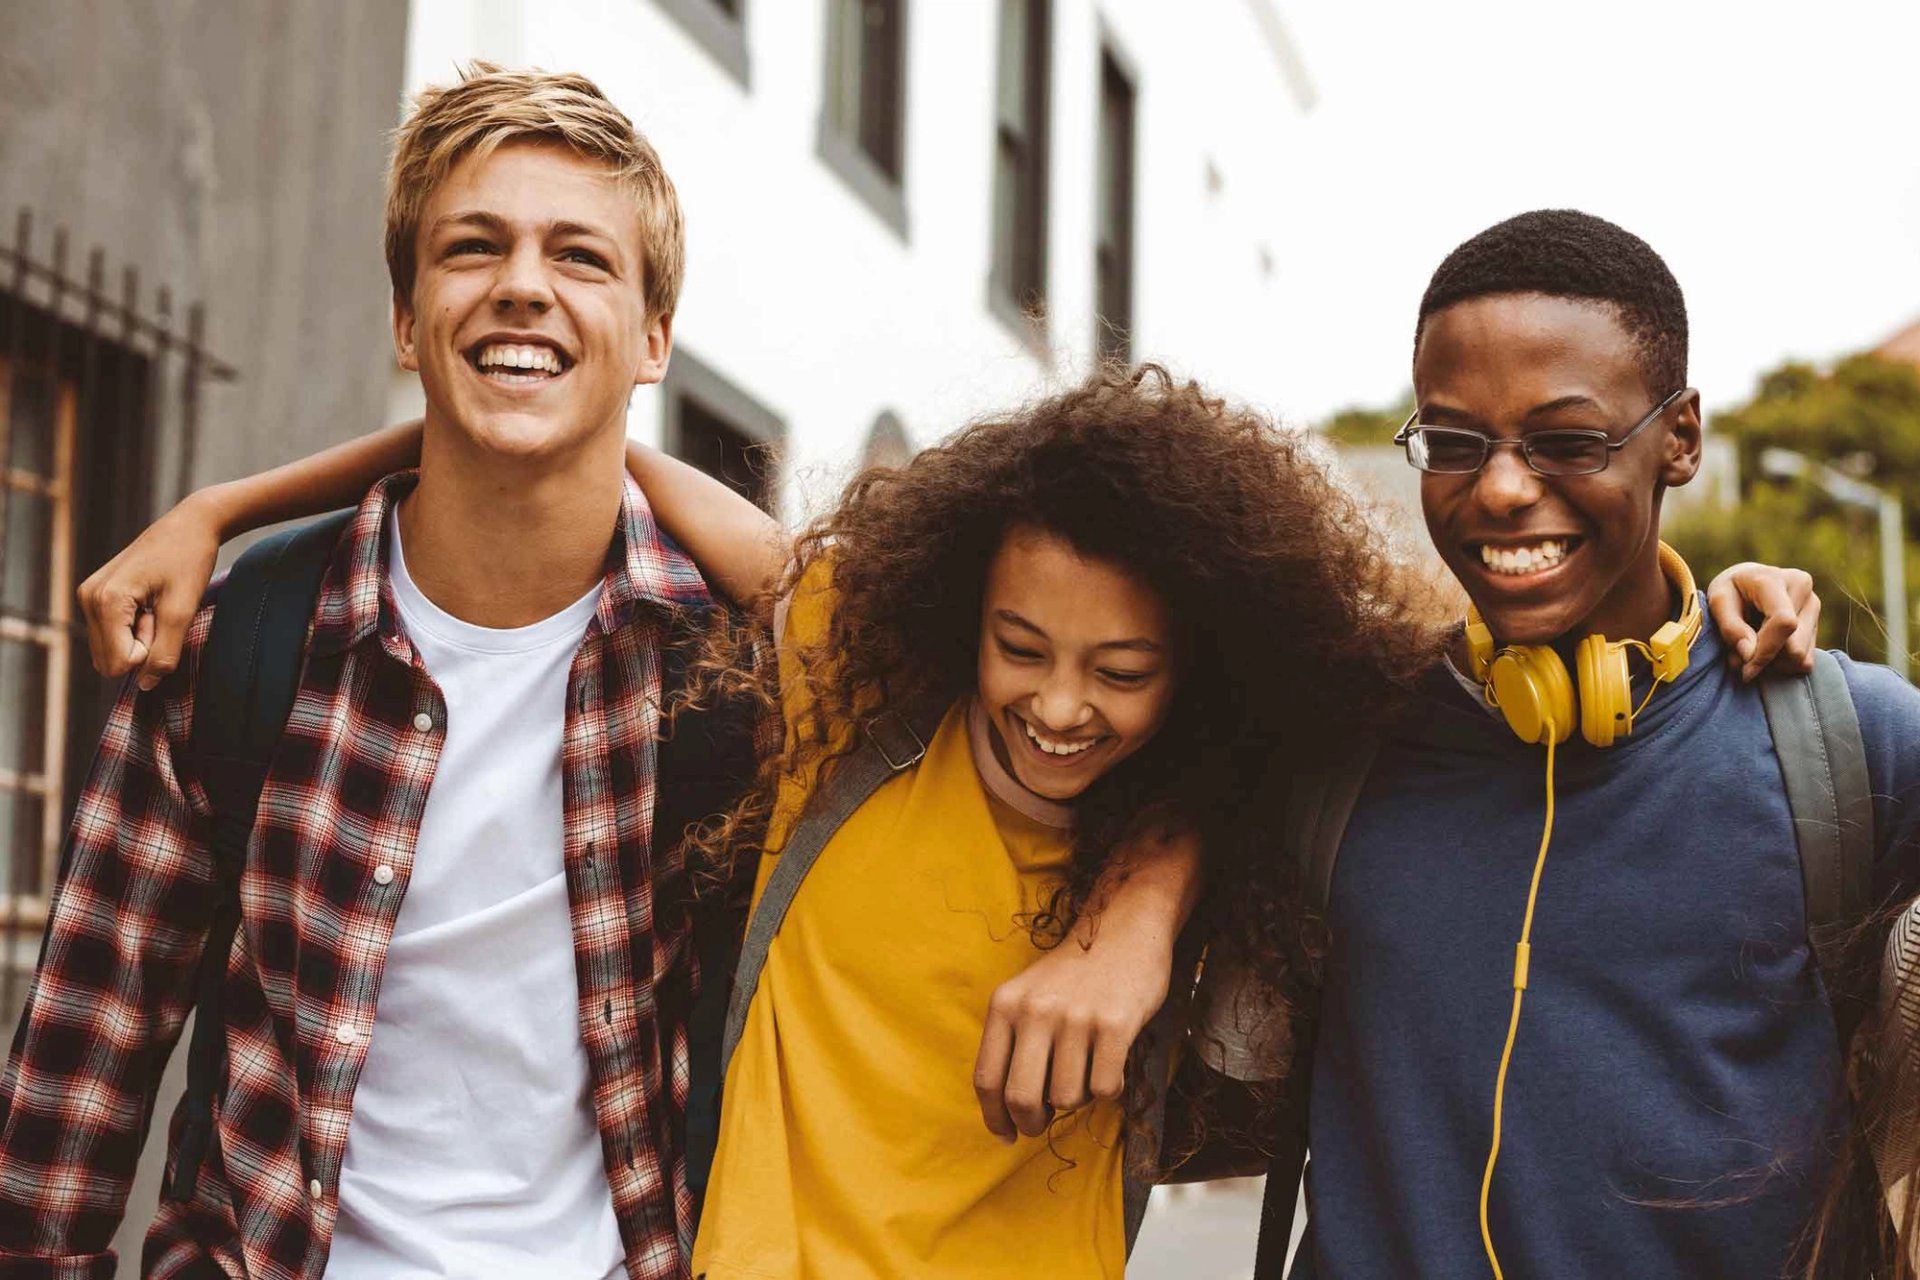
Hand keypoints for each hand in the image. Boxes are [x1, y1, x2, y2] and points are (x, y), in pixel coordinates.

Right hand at [76, 489, 225, 687]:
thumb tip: (145, 685)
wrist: (190, 525)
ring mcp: (88, 595)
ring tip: (156, 607)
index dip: (148, 653)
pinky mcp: (96, 595)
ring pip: (109, 650)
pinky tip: (150, 603)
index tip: (163, 620)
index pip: (117, 664)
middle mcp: (88, 598)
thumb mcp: (183, 611)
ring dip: (139, 638)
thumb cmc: (189, 562)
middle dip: (142, 647)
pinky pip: (111, 633)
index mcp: (104, 601)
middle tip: (161, 614)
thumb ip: (165, 652)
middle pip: (109, 660)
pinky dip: (134, 628)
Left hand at [973, 909, 1174, 1141]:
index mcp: (1005, 1005)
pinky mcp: (1115, 1025)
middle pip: (1022, 1098)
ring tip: (1085, 1070)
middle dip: (1032, 1123)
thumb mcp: (1028, 995)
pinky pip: (1105, 1088)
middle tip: (1044, 1121)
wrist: (1124, 927)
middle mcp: (1035, 1010)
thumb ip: (1013, 1042)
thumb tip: (1009, 1111)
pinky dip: (1109, 1089)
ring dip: (1078, 1098)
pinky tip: (1111, 1064)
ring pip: (1067, 1098)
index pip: (987, 1079)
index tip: (1006, 1134)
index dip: (994, 1117)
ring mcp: (1075, 1018)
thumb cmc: (1075, 974)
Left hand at [1706, 562, 1818, 682]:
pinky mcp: (1817, 623)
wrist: (1747, 581)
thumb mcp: (1717, 603)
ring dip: (1773, 662)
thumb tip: (1750, 654)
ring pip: (1801, 656)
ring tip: (1752, 647)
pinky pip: (1805, 660)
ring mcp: (1813, 605)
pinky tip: (1768, 648)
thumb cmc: (1729, 592)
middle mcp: (1802, 588)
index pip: (1784, 622)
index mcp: (1774, 580)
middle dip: (1766, 659)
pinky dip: (1783, 662)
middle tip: (1741, 655)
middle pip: (1795, 646)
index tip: (1746, 670)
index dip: (1766, 652)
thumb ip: (1731, 629)